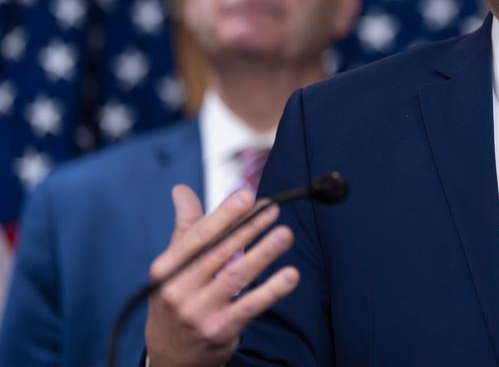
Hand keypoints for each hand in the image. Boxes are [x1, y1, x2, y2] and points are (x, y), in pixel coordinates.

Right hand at [145, 186, 299, 366]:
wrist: (170, 358)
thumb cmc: (175, 302)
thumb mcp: (171, 267)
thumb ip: (185, 228)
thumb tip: (182, 190)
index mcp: (167, 269)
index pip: (199, 236)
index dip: (225, 215)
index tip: (246, 196)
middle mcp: (179, 290)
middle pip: (219, 253)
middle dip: (249, 228)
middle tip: (273, 210)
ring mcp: (199, 312)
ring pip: (237, 276)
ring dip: (263, 253)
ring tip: (284, 234)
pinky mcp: (220, 330)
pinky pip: (251, 306)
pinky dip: (272, 290)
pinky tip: (290, 275)